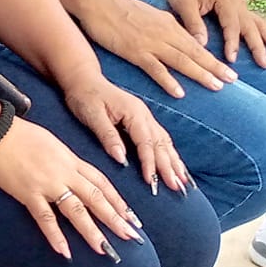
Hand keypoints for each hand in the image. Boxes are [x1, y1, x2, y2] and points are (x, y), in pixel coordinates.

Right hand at [0, 115, 143, 258]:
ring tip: (106, 250)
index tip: (131, 217)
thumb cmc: (19, 133)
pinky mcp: (28, 193)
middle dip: (116, 219)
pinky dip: (55, 235)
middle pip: (96, 198)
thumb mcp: (51, 143)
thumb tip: (74, 174)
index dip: (118, 201)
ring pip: (76, 210)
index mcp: (71, 160)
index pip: (101, 183)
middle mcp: (65, 173)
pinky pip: (45, 217)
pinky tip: (64, 251)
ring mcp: (47, 184)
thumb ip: (65, 160)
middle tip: (132, 236)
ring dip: (92, 232)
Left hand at [60, 72, 192, 193]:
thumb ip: (108, 136)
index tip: (151, 182)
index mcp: (134, 113)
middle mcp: (144, 115)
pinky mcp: (142, 120)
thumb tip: (122, 160)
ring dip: (174, 162)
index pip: (145, 143)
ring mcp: (145, 116)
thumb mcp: (92, 115)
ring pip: (164, 142)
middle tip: (176, 188)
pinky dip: (170, 153)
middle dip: (169, 167)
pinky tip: (175, 165)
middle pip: (160, 144)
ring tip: (182, 182)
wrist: (83, 78)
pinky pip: (160, 138)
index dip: (149, 163)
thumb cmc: (85, 96)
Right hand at [75, 0, 234, 98]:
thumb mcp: (148, 15)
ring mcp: (151, 43)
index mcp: (169, 24)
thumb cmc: (119, 8)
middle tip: (233, 80)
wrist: (98, 2)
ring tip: (216, 86)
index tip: (228, 70)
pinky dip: (169, 81)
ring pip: (181, 61)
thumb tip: (173, 37)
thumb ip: (163, 27)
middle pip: (195, 53)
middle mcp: (165, 33)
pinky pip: (155, 69)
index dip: (213, 58)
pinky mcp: (135, 52)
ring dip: (200, 74)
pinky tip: (180, 92)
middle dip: (215, 67)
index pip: (196, 44)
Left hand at [163, 0, 265, 67]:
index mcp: (225, 0)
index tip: (232, 60)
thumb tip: (202, 45)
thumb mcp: (182, 4)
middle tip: (265, 64)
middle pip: (251, 26)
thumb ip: (192, 23)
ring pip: (261, 24)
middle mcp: (238, 3)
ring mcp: (242, 7)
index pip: (232, 24)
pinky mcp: (242, 12)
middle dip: (259, 46)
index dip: (232, 42)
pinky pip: (258, 24)